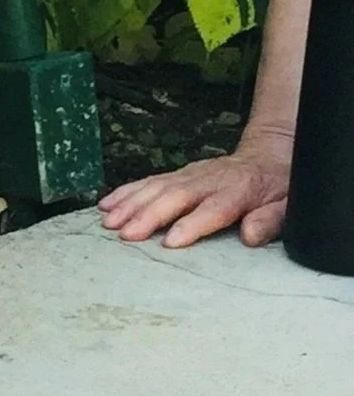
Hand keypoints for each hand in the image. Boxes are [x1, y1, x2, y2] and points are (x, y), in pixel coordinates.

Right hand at [98, 131, 291, 248]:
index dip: (191, 225)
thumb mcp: (289, 205)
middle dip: (147, 215)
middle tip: (125, 233)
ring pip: (155, 187)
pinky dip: (126, 191)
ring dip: (129, 204)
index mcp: (238, 192)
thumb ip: (270, 220)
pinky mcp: (177, 173)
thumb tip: (249, 236)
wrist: (268, 154)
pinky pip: (148, 181)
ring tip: (108, 221)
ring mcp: (189, 174)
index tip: (170, 241)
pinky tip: (106, 204)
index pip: (212, 209)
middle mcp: (207, 180)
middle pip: (174, 197)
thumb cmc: (279, 187)